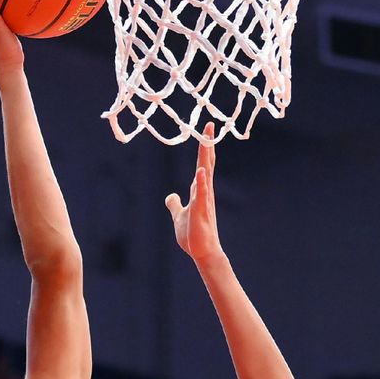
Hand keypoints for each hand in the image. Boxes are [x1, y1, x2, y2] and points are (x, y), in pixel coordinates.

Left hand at [164, 123, 223, 264]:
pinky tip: (200, 171)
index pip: (202, 164)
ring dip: (205, 158)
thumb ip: (175, 204)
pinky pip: (202, 194)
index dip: (204, 148)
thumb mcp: (179, 215)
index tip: (206, 131)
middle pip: (206, 163)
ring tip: (207, 141)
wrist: (201, 252)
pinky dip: (201, 182)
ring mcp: (204, 200)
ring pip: (205, 174)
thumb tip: (170, 196)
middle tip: (209, 126)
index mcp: (200, 190)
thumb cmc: (192, 234)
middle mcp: (204, 192)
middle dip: (207, 145)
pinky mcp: (200, 211)